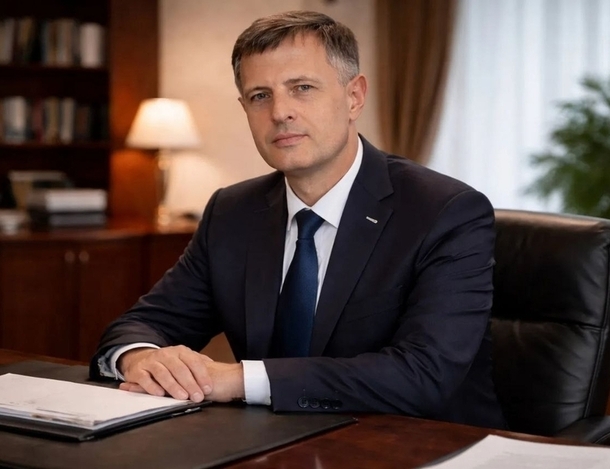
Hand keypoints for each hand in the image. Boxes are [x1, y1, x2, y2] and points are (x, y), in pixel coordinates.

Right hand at [118, 346, 243, 402]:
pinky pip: (145, 378)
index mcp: (180, 351)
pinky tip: (160, 394)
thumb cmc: (167, 363)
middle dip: (190, 384)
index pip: (194, 362)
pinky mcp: (138, 371)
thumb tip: (215, 369)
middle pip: (179, 368)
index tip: (208, 388)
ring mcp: (151, 361)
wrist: (140, 358)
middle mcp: (166, 354)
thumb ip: (198, 364)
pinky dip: (152, 386)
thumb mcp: (184, 360)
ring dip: (174, 386)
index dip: (202, 375)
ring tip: (182, 397)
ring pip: (163, 373)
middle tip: (197, 397)